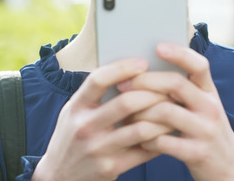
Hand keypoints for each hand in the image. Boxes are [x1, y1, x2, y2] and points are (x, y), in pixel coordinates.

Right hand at [33, 58, 173, 180]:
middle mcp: (85, 127)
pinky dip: (160, 140)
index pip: (98, 80)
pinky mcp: (110, 168)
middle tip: (169, 89)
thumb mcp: (74, 112)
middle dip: (153, 94)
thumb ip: (94, 95)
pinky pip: (143, 152)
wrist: (59, 176)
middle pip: (126, 103)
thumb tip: (129, 72)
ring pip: (141, 129)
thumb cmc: (72, 136)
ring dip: (162, 118)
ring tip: (174, 110)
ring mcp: (98, 150)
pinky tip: (168, 133)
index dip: (122, 68)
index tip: (143, 63)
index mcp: (76, 107)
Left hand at [117, 44, 233, 180]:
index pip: (199, 65)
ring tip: (127, 117)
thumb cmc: (206, 131)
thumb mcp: (203, 107)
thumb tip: (146, 71)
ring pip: (165, 112)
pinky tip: (139, 140)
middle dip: (145, 82)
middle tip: (123, 85)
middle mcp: (210, 108)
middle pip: (176, 84)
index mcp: (210, 92)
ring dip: (140, 113)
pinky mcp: (198, 153)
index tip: (158, 47)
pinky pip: (164, 142)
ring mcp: (205, 131)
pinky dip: (146, 139)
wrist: (229, 169)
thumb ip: (184, 90)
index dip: (179, 54)